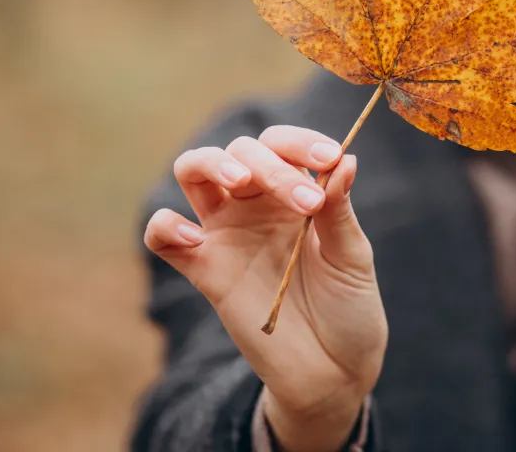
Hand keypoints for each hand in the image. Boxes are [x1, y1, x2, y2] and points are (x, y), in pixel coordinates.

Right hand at [145, 126, 386, 451]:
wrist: (331, 373)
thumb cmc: (349, 309)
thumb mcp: (352, 258)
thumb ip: (340, 210)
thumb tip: (346, 158)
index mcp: (295, 192)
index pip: (282, 145)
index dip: (300, 142)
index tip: (328, 158)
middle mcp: (256, 204)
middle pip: (240, 151)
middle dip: (270, 165)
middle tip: (305, 202)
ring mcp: (227, 233)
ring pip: (193, 171)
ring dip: (210, 163)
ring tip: (238, 181)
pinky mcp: (203, 270)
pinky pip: (162, 236)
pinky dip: (166, 226)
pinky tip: (194, 238)